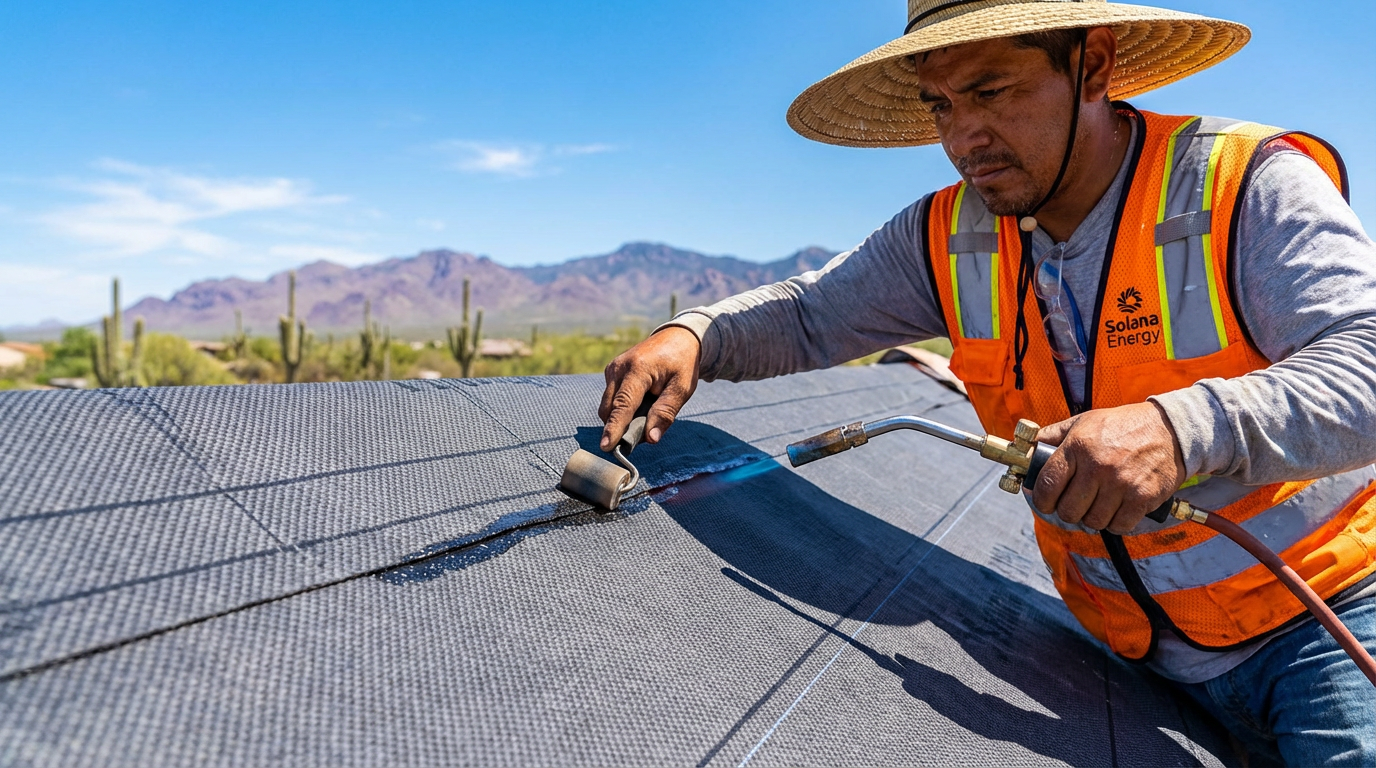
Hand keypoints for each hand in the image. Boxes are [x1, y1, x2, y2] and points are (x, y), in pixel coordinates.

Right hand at [599, 326, 700, 450]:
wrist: (677, 337)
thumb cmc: (682, 363)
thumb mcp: (682, 388)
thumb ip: (666, 413)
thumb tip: (651, 438)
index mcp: (638, 369)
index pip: (623, 404)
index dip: (614, 428)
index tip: (606, 446)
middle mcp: (619, 367)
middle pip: (610, 408)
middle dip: (619, 427)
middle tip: (643, 433)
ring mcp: (612, 368)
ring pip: (608, 405)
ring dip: (621, 417)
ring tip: (647, 412)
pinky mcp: (611, 371)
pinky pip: (611, 398)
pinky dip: (622, 407)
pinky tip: (641, 402)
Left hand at [1031, 402, 1186, 534]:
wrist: (1171, 429)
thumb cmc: (1123, 426)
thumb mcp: (1084, 422)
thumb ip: (1052, 435)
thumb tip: (1025, 449)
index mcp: (1078, 446)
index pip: (1048, 484)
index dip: (1041, 500)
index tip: (1045, 503)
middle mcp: (1097, 466)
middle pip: (1068, 510)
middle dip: (1067, 512)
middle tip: (1074, 505)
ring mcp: (1120, 484)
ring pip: (1092, 522)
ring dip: (1092, 518)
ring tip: (1097, 505)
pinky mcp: (1142, 498)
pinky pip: (1119, 526)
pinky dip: (1116, 524)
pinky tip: (1117, 510)